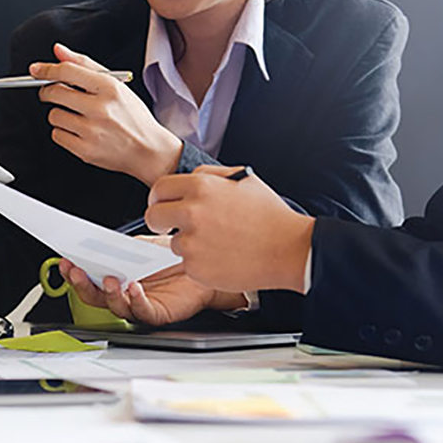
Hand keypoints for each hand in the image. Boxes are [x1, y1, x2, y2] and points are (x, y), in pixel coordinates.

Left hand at [31, 43, 182, 185]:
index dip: (46, 69)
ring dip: (59, 114)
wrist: (149, 150)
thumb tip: (58, 51)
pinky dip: (63, 132)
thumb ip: (85, 65)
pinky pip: (57, 135)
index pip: (67, 71)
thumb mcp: (116, 84)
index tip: (35, 70)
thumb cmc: (132, 117)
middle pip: (54, 92)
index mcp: (109, 88)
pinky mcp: (85, 151)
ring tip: (76, 116)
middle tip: (52, 92)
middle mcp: (100, 109)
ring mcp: (92, 131)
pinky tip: (79, 131)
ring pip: (54, 115)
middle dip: (47, 91)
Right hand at [58, 254, 246, 326]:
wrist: (203, 264)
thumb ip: (119, 247)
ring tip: (109, 279)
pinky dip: (136, 300)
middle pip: (95, 296)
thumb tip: (97, 241)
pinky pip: (143, 311)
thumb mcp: (141, 245)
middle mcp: (125, 293)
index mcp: (116, 275)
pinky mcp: (158, 313)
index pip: (88, 277)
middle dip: (82, 284)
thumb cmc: (173, 256)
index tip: (64, 260)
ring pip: (116, 306)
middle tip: (75, 271)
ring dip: (109, 293)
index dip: (73, 272)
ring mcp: (139, 304)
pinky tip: (134, 287)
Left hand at [146, 165, 315, 293]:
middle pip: (153, 217)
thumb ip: (210, 175)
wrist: (288, 250)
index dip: (159, 198)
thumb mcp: (243, 180)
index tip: (162, 205)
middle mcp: (192, 213)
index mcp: (201, 187)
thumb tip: (189, 178)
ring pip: (173, 242)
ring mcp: (192, 242)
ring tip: (218, 242)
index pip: (159, 189)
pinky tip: (223, 257)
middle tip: (173, 226)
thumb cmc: (269, 216)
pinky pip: (187, 263)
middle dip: (161, 221)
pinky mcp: (195, 268)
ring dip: (189, 243)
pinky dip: (201, 263)